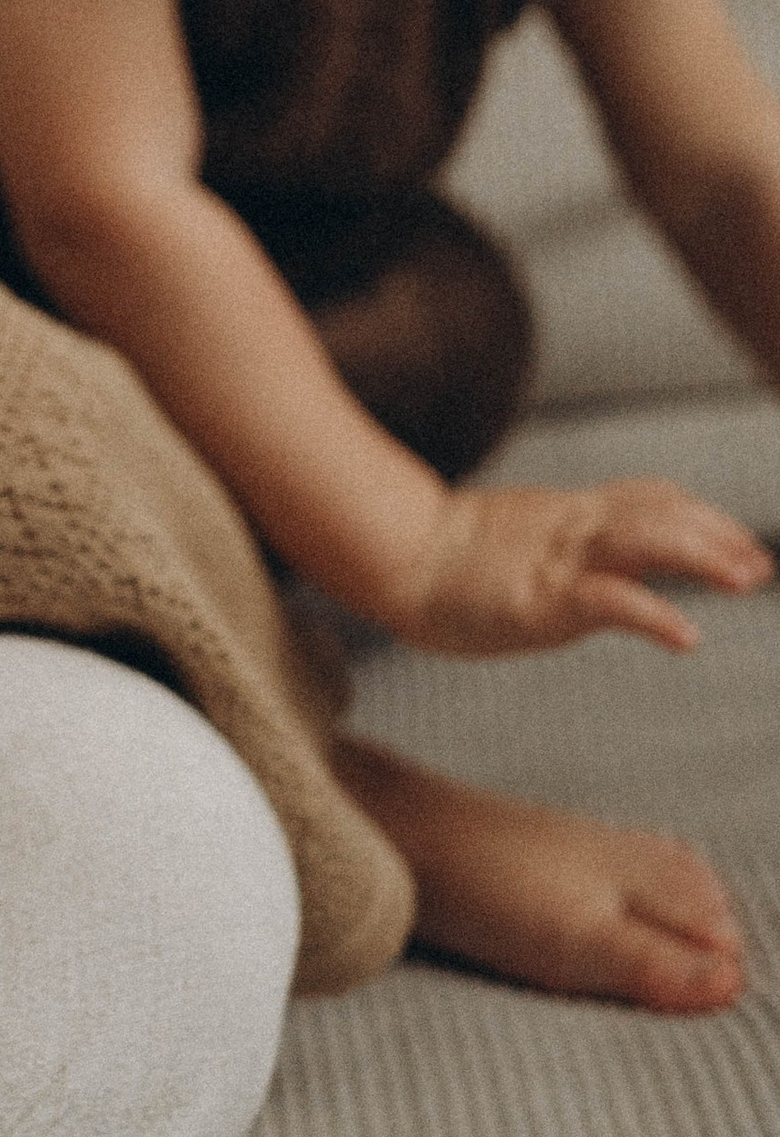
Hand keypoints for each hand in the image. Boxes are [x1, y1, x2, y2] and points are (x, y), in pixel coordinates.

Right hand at [385, 478, 772, 656]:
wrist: (393, 556)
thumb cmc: (445, 561)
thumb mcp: (518, 539)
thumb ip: (557, 542)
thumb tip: (584, 560)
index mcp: (567, 515)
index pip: (649, 500)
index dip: (701, 515)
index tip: (744, 539)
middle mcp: (572, 527)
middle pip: (659, 514)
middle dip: (718, 535)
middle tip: (763, 564)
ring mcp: (558, 559)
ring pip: (644, 543)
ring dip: (702, 559)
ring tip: (748, 580)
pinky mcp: (540, 599)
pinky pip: (607, 601)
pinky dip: (654, 616)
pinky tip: (687, 636)